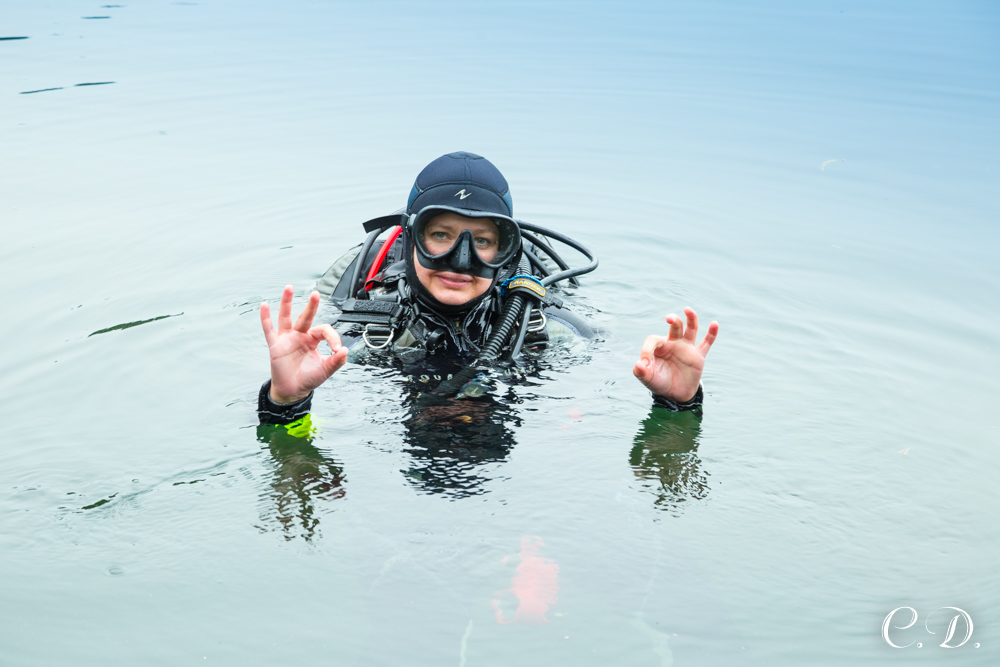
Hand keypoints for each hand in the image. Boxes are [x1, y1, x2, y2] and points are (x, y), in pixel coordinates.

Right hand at [260, 285, 347, 403]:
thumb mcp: (326, 370)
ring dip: (287, 302)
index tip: (337, 350)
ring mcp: (287, 339)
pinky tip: (264, 306)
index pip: (324, 330)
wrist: (293, 391)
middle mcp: (300, 335)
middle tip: (316, 293)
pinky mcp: (275, 345)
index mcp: (313, 340)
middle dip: (311, 305)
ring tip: (289, 287)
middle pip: (306, 316)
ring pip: (286, 317)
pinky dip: (265, 318)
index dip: (333, 338)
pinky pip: (269, 330)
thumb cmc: (309, 378)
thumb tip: (345, 350)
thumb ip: (336, 361)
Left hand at [632, 307, 718, 402]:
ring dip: (691, 319)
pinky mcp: (698, 356)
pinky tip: (714, 324)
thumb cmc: (660, 382)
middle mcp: (673, 343)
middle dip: (673, 320)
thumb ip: (641, 372)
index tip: (644, 363)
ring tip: (688, 309)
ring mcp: (686, 348)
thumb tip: (639, 364)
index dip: (646, 349)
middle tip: (669, 318)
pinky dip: (711, 334)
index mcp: (659, 347)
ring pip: (690, 329)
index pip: (653, 340)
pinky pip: (706, 343)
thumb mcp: (648, 379)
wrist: (675, 394)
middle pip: (674, 326)